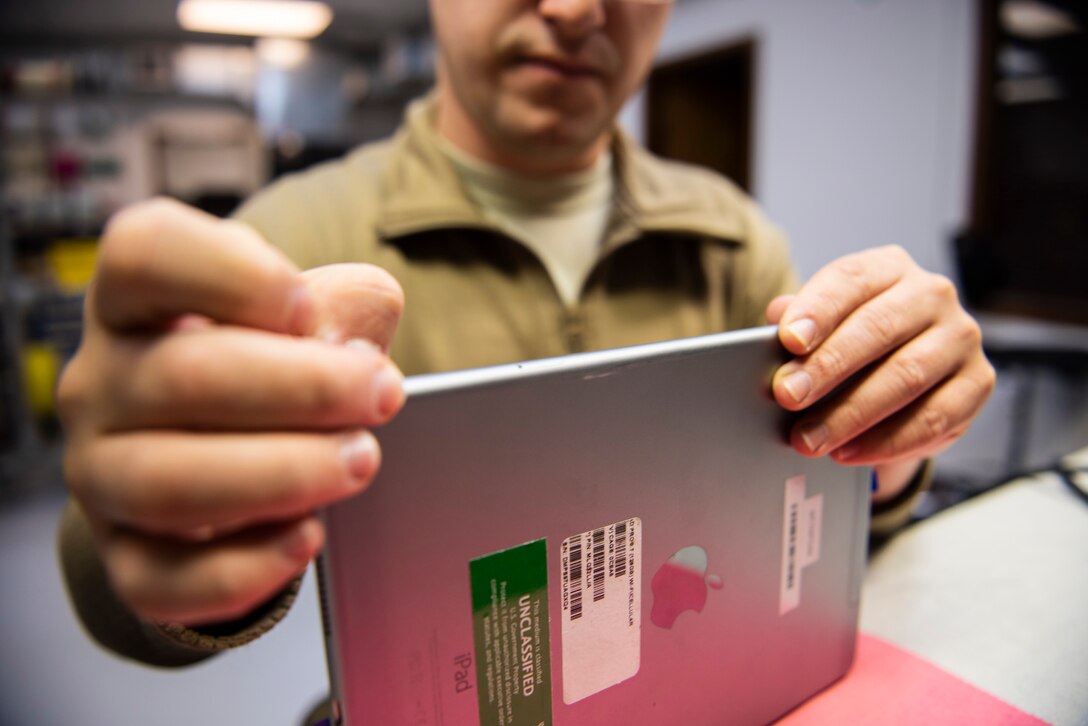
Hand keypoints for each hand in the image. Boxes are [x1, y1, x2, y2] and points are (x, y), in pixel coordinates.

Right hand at [58, 198, 404, 625]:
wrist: (217, 448)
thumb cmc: (262, 364)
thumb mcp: (302, 317)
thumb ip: (341, 304)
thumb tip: (364, 316)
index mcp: (133, 300)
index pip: (144, 256)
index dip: (229, 274)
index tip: (304, 303)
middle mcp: (102, 383)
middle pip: (181, 377)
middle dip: (303, 388)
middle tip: (382, 393)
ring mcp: (102, 473)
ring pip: (170, 484)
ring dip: (282, 474)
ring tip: (359, 460)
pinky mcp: (124, 554)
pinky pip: (165, 580)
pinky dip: (245, 567)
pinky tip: (308, 536)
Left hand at [766, 246, 994, 496]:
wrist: (903, 378)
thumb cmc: (850, 343)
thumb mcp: (822, 324)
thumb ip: (797, 319)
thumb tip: (777, 319)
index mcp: (888, 268)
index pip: (851, 280)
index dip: (818, 310)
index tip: (788, 340)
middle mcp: (932, 294)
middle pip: (878, 328)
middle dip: (828, 367)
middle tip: (787, 397)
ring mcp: (961, 338)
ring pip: (906, 376)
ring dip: (851, 413)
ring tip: (809, 438)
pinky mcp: (978, 383)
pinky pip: (934, 417)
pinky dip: (886, 440)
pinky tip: (848, 452)